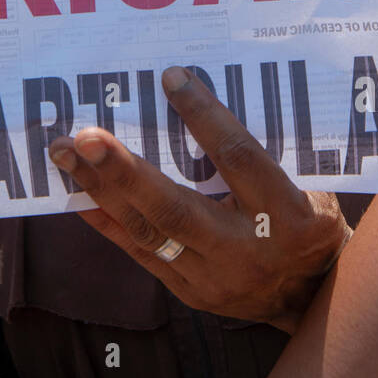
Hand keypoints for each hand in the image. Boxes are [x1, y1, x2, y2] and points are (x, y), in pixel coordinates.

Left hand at [49, 66, 350, 328]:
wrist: (313, 299)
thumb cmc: (310, 222)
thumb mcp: (311, 185)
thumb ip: (267, 150)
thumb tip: (204, 97)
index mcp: (289, 216)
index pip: (239, 159)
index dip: (205, 117)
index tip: (170, 77)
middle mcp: (247, 251)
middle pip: (177, 208)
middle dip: (125, 171)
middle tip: (84, 136)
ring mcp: (215, 278)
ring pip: (149, 232)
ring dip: (101, 191)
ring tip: (64, 155)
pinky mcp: (191, 293)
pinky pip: (142, 253)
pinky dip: (108, 220)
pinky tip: (77, 191)